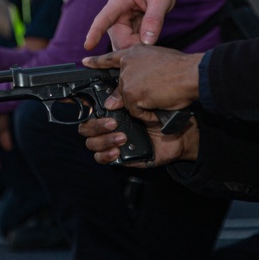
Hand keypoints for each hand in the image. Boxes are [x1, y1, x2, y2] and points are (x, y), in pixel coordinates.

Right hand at [79, 111, 199, 166]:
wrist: (176, 135)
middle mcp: (108, 128)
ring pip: (91, 144)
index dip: (82, 111)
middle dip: (96, 126)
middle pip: (85, 129)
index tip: (89, 108)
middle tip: (114, 123)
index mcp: (110, 112)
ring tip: (122, 137)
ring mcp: (111, 142)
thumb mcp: (142, 104)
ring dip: (104, 140)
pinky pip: (101, 159)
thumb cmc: (160, 115)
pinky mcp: (117, 157)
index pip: (88, 112)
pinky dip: (106, 155)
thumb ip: (124, 99)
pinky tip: (118, 150)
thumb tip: (109, 100)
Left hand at [83, 45, 202, 119]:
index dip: (97, 61)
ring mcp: (127, 79)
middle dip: (135, 96)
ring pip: (128, 101)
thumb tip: (118, 99)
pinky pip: (136, 112)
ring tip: (162, 97)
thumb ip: (138, 75)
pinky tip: (159, 106)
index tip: (85, 62)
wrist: (191, 74)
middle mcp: (127, 63)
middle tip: (155, 93)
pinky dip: (147, 115)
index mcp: (135, 51)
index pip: (111, 57)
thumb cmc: (182, 68)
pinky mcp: (131, 94)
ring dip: (144, 105)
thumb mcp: (157, 63)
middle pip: (122, 87)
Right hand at [85, 0, 181, 49]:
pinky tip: (149, 40)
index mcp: (119, 2)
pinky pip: (129, 48)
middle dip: (136, 45)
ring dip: (138, 48)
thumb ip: (155, 18)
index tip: (88, 45)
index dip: (96, 32)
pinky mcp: (125, 36)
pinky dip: (139, 49)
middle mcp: (115, 17)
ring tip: (154, 34)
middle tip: (155, 37)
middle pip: (120, 40)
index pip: (104, 18)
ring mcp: (118, 28)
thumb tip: (147, 42)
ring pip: (124, 47)